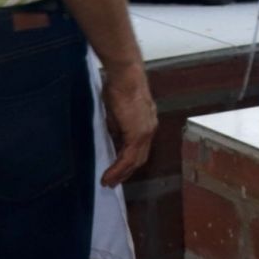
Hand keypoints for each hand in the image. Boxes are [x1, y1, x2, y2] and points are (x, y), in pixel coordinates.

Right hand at [99, 63, 156, 186]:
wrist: (126, 77)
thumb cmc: (119, 87)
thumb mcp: (117, 112)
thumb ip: (118, 128)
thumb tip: (114, 139)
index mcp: (147, 123)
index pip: (140, 147)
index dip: (130, 160)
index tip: (118, 169)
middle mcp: (150, 129)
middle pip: (140, 158)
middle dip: (127, 171)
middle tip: (114, 181)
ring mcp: (146, 132)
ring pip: (135, 160)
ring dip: (121, 173)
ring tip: (108, 182)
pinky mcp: (138, 134)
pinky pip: (128, 157)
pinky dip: (118, 168)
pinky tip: (108, 175)